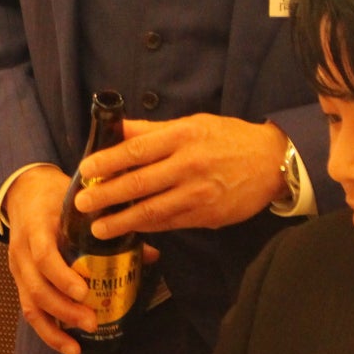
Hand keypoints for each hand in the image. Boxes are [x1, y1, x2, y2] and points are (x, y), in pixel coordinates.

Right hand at [3, 165, 95, 353]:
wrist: (23, 191)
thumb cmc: (54, 196)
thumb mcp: (79, 203)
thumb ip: (110, 225)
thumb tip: (150, 254)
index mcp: (36, 227)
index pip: (43, 254)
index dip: (62, 276)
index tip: (84, 291)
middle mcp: (21, 252)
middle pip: (36, 287)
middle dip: (64, 309)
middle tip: (92, 321)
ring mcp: (18, 269)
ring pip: (30, 305)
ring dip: (54, 329)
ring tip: (77, 347)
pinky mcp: (21, 283)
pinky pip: (30, 311)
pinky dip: (48, 332)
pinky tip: (68, 346)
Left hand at [76, 115, 288, 236]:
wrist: (272, 162)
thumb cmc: (228, 137)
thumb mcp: (192, 123)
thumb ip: (152, 129)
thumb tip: (116, 126)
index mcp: (183, 137)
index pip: (136, 150)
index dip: (107, 161)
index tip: (85, 169)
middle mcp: (189, 166)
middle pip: (138, 184)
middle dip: (105, 195)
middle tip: (81, 203)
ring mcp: (199, 194)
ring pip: (152, 211)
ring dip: (121, 221)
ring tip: (98, 228)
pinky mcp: (207, 216)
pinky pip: (169, 223)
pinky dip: (147, 228)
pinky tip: (129, 229)